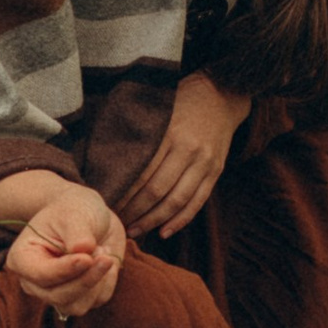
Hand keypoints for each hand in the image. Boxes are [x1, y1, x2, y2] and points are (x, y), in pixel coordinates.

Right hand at [4, 183, 124, 318]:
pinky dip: (107, 281)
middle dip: (86, 278)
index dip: (66, 270)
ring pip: (77, 306)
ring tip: (102, 251)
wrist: (89, 215)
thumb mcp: (74, 213)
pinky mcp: (79, 297)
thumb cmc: (73, 209)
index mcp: (23, 258)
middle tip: (104, 253)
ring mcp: (56, 293)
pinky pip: (97, 300)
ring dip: (98, 281)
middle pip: (59, 296)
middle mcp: (35, 282)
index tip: (87, 257)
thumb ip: (77, 233)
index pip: (41, 275)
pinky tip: (106, 259)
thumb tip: (83, 250)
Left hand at [119, 73, 249, 242]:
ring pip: (176, 201)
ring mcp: (205, 163)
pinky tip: (163, 232)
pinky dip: (180, 220)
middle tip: (116, 221)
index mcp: (169, 134)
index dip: (124, 193)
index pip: (142, 172)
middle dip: (134, 211)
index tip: (108, 204)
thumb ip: (140, 137)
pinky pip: (197, 202)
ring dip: (153, 220)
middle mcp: (189, 150)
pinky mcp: (215, 172)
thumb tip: (108, 164)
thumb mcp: (158, 112)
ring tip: (135, 231)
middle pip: (157, 191)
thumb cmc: (180, 102)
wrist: (220, 95)